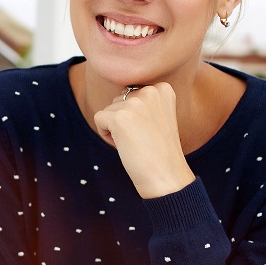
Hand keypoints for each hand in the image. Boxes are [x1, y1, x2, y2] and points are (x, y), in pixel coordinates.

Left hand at [92, 83, 194, 198]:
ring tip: (136, 142)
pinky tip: (124, 145)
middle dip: (124, 120)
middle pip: (118, 100)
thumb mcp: (158, 116)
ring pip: (108, 110)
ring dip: (115, 128)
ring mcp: (135, 103)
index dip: (135, 115)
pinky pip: (98, 119)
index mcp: (162, 88)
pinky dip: (106, 135)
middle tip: (142, 138)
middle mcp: (150, 91)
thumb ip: (143, 101)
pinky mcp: (119, 117)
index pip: (131, 93)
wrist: (166, 176)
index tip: (150, 130)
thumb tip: (120, 94)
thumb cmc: (159, 150)